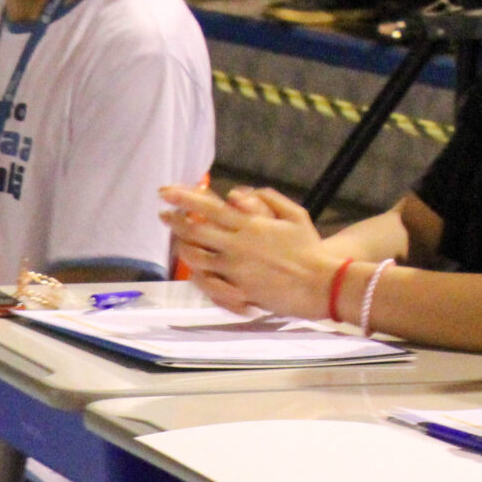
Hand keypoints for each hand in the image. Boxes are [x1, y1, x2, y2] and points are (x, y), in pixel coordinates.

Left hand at [159, 185, 335, 317]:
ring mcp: (232, 269)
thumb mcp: (295, 214)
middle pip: (193, 231)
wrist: (319, 284)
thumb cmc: (309, 248)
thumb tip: (236, 194)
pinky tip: (191, 266)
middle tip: (163, 214)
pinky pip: (205, 281)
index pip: (208, 208)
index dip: (183, 198)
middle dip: (174, 221)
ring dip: (180, 246)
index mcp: (250, 225)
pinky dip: (194, 272)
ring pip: (194, 257)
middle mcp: (236, 245)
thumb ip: (267, 199)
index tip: (165, 191)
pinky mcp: (234, 289)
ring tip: (176, 239)